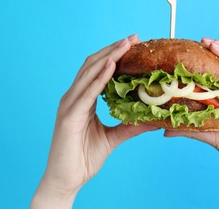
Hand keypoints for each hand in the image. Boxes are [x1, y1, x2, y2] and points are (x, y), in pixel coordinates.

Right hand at [31, 35, 158, 208]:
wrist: (66, 180)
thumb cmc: (83, 158)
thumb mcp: (113, 138)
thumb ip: (130, 126)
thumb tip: (152, 119)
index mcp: (82, 100)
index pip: (98, 71)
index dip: (114, 56)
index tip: (133, 45)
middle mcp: (74, 97)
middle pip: (93, 65)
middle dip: (113, 49)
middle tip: (133, 38)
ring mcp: (69, 105)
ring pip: (89, 73)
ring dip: (108, 56)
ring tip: (126, 44)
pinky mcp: (69, 116)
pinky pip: (87, 92)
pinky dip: (99, 78)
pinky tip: (111, 66)